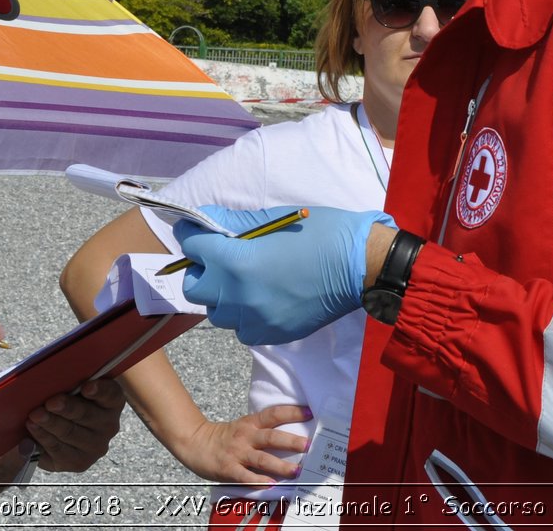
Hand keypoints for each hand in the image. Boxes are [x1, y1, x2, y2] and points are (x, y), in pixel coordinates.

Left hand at [26, 378, 125, 472]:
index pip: (111, 393)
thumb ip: (69, 383)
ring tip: (34, 415)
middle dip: (67, 408)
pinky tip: (33, 428)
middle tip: (50, 403)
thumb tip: (51, 382)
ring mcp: (95, 447)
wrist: (60, 429)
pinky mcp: (79, 463)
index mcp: (113, 402)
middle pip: (86, 415)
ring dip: (50, 423)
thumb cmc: (68, 401)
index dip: (99, 390)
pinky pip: (58, 450)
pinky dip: (43, 437)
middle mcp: (109, 426)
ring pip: (70, 433)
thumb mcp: (73, 388)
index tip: (86, 387)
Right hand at [170, 404, 311, 485]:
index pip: (274, 414)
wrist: (194, 442)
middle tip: (309, 445)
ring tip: (296, 471)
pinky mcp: (229, 469)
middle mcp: (246, 436)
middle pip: (272, 437)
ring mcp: (237, 453)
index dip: (292, 412)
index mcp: (251, 423)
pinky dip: (259, 481)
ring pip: (262, 459)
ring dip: (281, 465)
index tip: (310, 413)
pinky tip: (271, 485)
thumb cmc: (224, 437)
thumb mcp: (244, 426)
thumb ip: (262, 430)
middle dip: (291, 441)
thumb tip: (291, 436)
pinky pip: (246, 476)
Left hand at [175, 205, 392, 345]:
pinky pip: (242, 329)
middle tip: (220, 258)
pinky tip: (263, 298)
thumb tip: (204, 218)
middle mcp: (238, 295)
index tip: (198, 231)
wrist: (360, 266)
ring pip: (217, 313)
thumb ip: (234, 223)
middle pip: (194, 287)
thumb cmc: (320, 233)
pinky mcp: (272, 335)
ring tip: (244, 280)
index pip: (192, 247)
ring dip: (222, 295)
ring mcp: (255, 319)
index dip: (193, 235)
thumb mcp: (274, 219)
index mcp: (236, 261)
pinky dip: (245, 315)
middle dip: (202, 270)